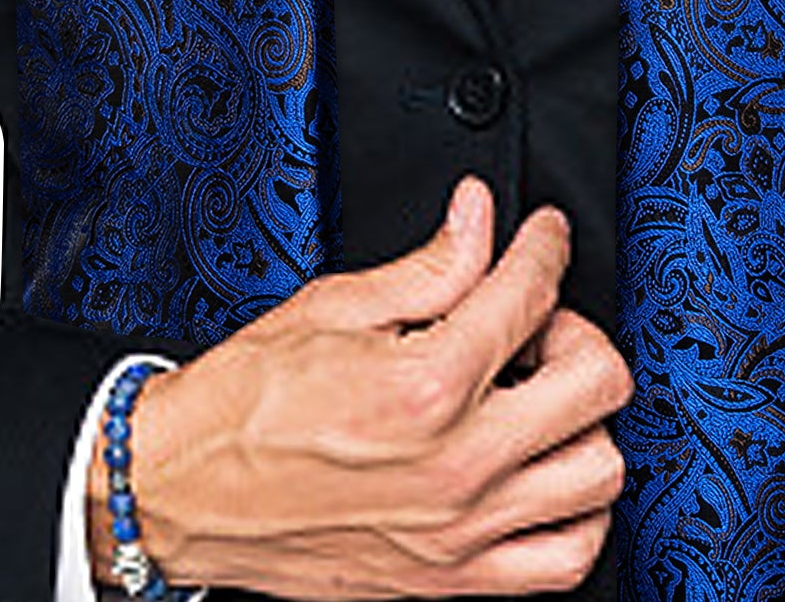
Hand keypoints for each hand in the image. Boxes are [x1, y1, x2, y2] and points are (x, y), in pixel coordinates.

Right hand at [88, 174, 634, 597]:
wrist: (186, 489)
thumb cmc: (244, 404)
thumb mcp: (335, 304)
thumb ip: (429, 264)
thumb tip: (478, 218)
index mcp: (425, 385)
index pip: (531, 294)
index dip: (544, 245)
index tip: (541, 236)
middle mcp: (457, 463)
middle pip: (596, 382)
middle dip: (577, 328)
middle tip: (538, 318)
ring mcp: (462, 530)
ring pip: (599, 471)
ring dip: (586, 419)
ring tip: (542, 394)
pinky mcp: (452, 579)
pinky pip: (566, 558)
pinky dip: (579, 512)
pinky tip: (547, 471)